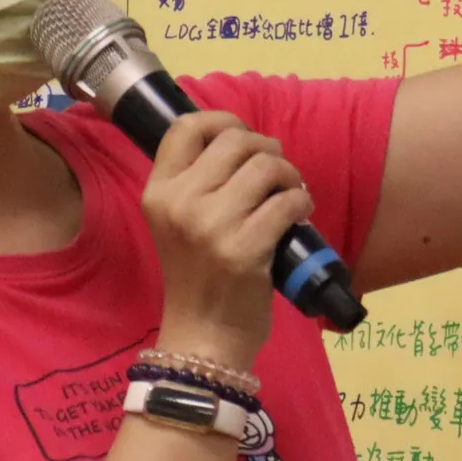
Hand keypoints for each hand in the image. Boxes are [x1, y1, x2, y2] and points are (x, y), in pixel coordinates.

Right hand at [139, 111, 311, 370]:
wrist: (204, 340)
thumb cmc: (198, 277)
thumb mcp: (180, 223)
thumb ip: (200, 182)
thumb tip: (247, 141)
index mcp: (158, 192)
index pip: (187, 127)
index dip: (223, 120)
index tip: (245, 137)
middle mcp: (180, 203)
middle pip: (237, 139)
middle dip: (268, 150)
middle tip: (277, 176)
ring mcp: (211, 225)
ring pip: (267, 165)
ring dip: (289, 176)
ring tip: (288, 195)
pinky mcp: (245, 248)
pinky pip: (288, 200)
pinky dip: (302, 202)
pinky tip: (298, 216)